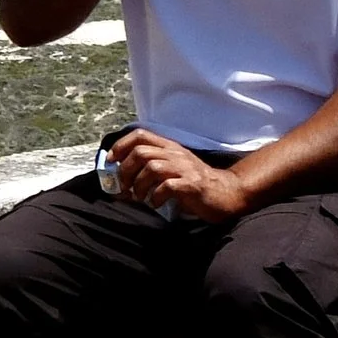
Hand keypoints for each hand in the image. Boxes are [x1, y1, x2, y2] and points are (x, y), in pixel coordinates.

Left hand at [108, 128, 251, 222]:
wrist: (226, 193)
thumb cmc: (193, 183)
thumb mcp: (171, 169)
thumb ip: (148, 170)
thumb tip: (119, 182)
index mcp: (169, 147)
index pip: (140, 135)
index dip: (120, 145)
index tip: (110, 161)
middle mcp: (176, 154)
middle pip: (140, 152)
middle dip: (125, 170)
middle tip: (124, 186)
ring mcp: (185, 168)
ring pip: (151, 167)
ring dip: (139, 185)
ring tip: (140, 197)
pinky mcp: (192, 184)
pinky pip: (167, 186)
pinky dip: (155, 196)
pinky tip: (155, 203)